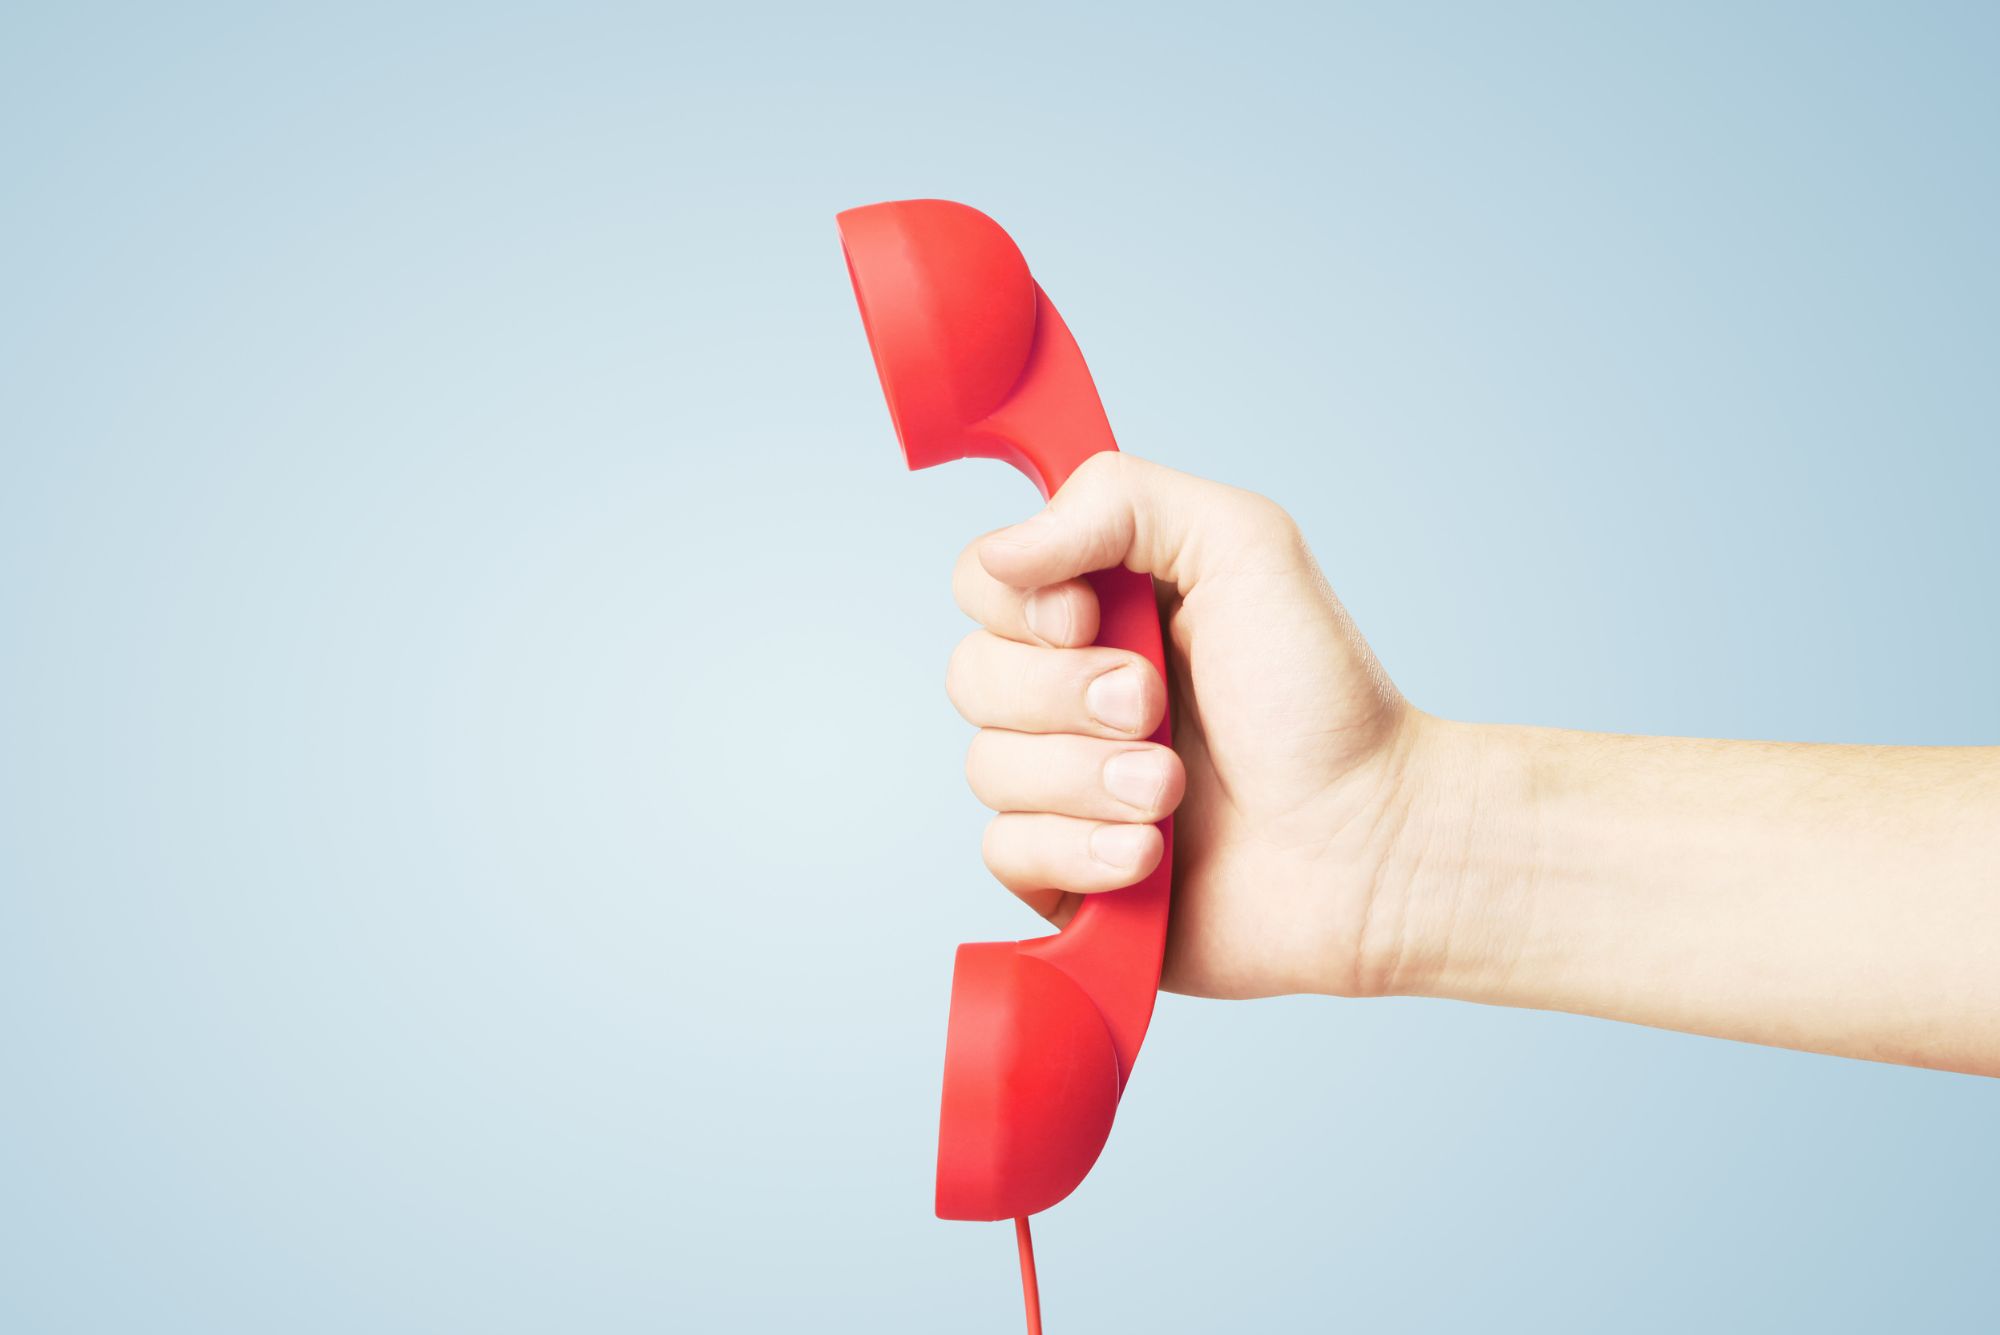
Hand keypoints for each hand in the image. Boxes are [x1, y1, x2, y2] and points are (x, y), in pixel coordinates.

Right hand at [947, 453, 1421, 998]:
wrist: (1369, 844)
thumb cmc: (1320, 699)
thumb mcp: (1240, 543)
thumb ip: (1117, 499)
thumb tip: (998, 552)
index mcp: (1102, 606)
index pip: (982, 581)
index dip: (1019, 603)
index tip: (1091, 617)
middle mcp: (1071, 693)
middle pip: (971, 676)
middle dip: (1067, 697)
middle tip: (1157, 711)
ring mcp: (1065, 788)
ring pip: (989, 770)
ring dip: (1091, 779)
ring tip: (1174, 791)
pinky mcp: (1066, 875)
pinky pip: (1006, 855)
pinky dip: (1083, 853)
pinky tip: (1151, 856)